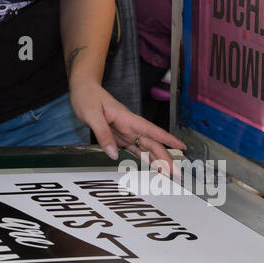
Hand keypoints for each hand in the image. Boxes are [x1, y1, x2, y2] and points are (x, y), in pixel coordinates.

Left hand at [68, 78, 184, 174]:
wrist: (83, 89)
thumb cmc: (88, 97)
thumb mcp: (91, 114)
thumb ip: (102, 134)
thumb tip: (113, 154)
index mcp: (127, 118)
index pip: (151, 130)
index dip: (167, 139)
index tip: (181, 146)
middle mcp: (130, 126)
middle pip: (152, 143)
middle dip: (166, 157)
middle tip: (176, 173)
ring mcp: (126, 132)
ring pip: (146, 147)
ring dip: (158, 160)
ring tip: (169, 174)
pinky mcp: (120, 136)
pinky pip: (135, 149)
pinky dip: (145, 158)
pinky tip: (153, 166)